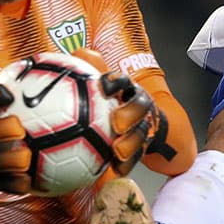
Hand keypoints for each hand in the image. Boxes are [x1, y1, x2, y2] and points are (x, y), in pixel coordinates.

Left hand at [71, 48, 173, 175]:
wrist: (146, 122)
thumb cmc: (115, 101)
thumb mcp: (105, 84)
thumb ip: (91, 68)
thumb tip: (77, 53)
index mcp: (127, 89)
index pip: (124, 80)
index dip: (116, 81)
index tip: (104, 85)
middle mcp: (139, 106)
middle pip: (139, 107)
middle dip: (130, 114)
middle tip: (116, 123)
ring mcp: (143, 127)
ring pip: (141, 134)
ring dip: (131, 143)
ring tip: (118, 151)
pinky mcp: (143, 148)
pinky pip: (137, 157)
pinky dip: (127, 164)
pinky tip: (116, 170)